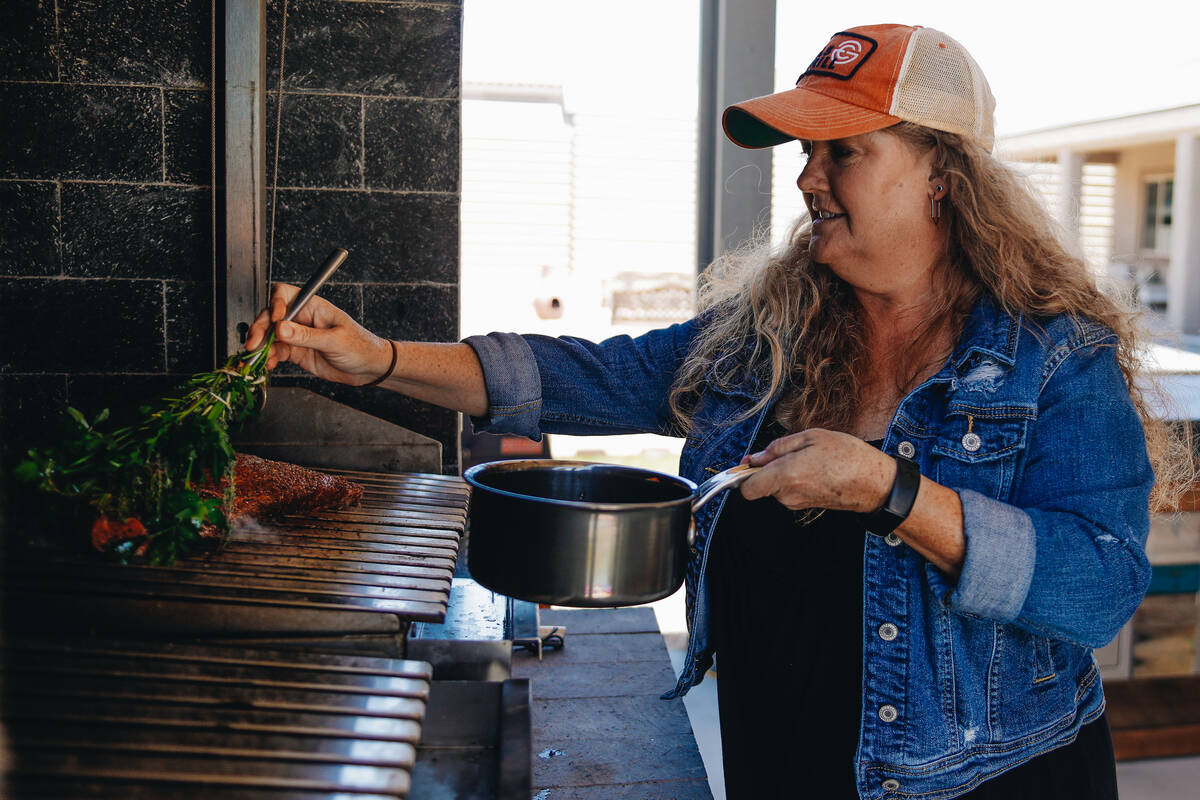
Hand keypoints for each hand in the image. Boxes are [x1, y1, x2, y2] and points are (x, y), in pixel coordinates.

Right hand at [244, 283, 393, 385]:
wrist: (370, 369)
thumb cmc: (361, 347)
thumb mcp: (335, 340)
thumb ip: (307, 336)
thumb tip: (281, 328)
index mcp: (314, 306)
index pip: (285, 295)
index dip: (274, 303)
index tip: (274, 320)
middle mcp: (302, 318)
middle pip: (272, 316)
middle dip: (260, 328)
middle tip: (253, 343)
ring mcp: (298, 336)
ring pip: (271, 336)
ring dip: (261, 346)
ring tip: (258, 358)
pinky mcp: (297, 352)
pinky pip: (277, 352)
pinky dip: (269, 358)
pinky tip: (268, 364)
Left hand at [739, 428, 894, 513]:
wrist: (874, 483)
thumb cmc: (848, 457)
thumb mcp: (812, 437)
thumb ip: (779, 447)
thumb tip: (756, 458)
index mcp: (785, 475)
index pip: (746, 488)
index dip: (743, 475)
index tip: (749, 462)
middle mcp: (787, 494)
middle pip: (761, 485)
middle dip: (767, 468)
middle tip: (790, 451)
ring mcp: (797, 503)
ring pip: (775, 487)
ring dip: (783, 473)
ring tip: (808, 458)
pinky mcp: (806, 506)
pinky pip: (789, 491)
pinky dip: (795, 480)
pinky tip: (814, 469)